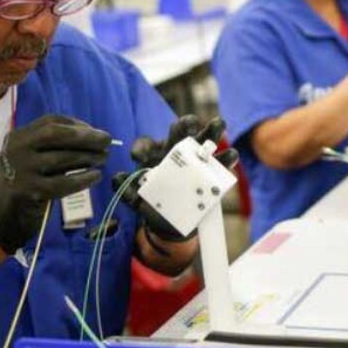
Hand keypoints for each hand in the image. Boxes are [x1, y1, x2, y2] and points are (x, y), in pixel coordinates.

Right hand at [0, 115, 111, 253]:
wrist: (6, 213)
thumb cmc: (29, 180)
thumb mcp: (35, 156)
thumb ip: (57, 145)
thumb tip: (95, 136)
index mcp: (18, 136)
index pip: (50, 122)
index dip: (76, 125)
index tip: (95, 131)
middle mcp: (16, 149)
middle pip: (55, 135)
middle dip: (85, 136)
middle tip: (107, 141)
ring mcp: (21, 170)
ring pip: (61, 158)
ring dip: (87, 157)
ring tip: (103, 158)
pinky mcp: (29, 191)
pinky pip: (63, 183)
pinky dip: (83, 179)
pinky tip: (96, 176)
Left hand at [114, 116, 238, 241]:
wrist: (171, 224)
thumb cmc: (154, 205)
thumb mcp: (138, 201)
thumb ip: (127, 191)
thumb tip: (116, 177)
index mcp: (155, 154)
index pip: (148, 143)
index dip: (142, 147)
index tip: (137, 157)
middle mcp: (176, 152)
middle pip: (181, 130)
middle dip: (187, 124)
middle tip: (191, 126)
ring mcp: (196, 161)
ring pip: (205, 140)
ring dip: (213, 131)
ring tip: (218, 126)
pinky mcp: (211, 176)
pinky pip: (221, 165)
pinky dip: (227, 158)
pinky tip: (231, 155)